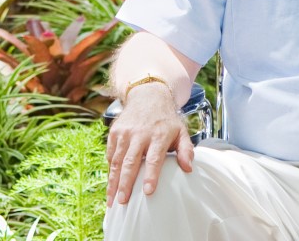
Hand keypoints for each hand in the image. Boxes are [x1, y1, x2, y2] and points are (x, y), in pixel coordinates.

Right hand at [104, 83, 193, 205]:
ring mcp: (124, 133)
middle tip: (123, 202)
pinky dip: (110, 171)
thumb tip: (188, 169)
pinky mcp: (114, 133)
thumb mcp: (181, 131)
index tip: (148, 192)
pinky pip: (110, 155)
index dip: (151, 176)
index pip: (154, 159)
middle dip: (125, 183)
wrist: (148, 96)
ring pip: (116, 161)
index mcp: (158, 135)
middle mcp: (139, 134)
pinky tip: (110, 185)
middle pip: (130, 162)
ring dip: (113, 182)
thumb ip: (186, 150)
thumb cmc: (166, 120)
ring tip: (112, 200)